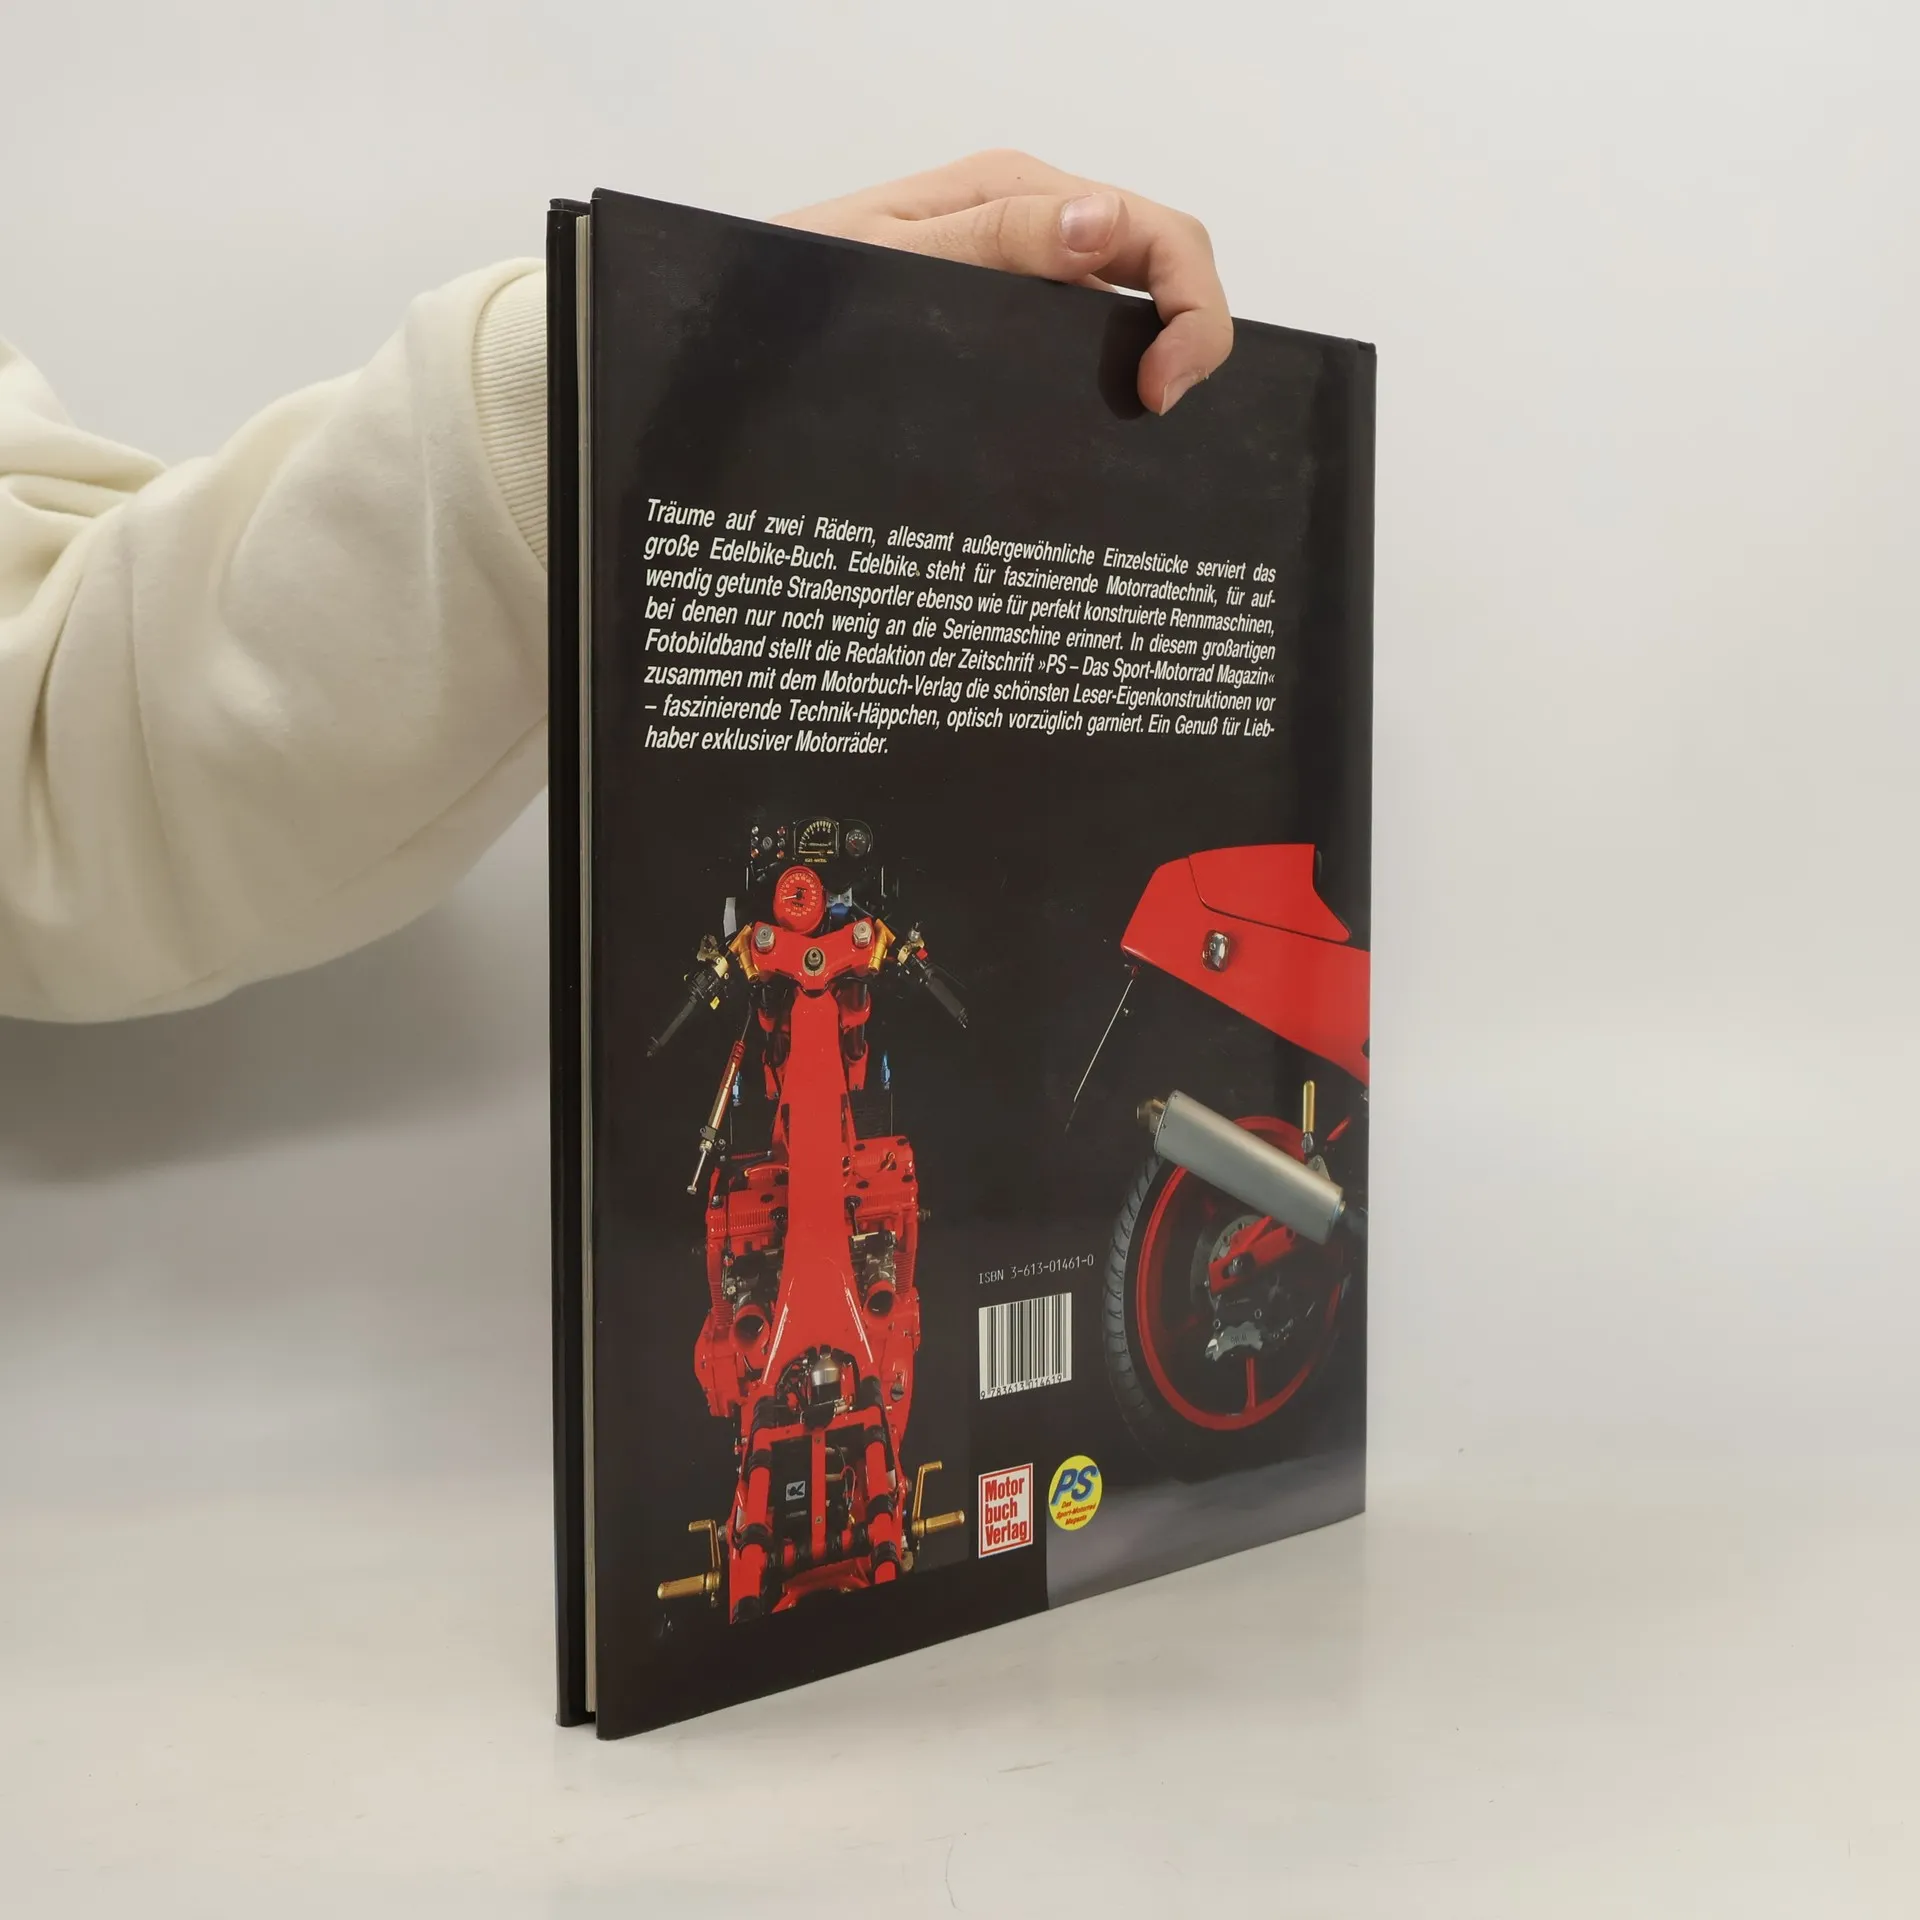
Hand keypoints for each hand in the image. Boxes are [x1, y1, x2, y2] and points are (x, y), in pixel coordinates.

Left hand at [774, 150, 1231, 414]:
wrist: (737, 327)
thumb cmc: (797, 289)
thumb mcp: (890, 261)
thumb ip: (996, 238)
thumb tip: (1101, 222)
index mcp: (1021, 193)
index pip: (1158, 230)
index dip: (1188, 307)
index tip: (1160, 391)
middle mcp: (1036, 228)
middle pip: (1161, 268)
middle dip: (1187, 334)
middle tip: (1155, 417)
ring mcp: (1022, 279)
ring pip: (1129, 312)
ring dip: (1151, 361)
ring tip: (1132, 433)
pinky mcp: (1001, 326)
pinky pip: (1080, 345)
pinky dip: (1108, 381)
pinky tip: (1093, 432)